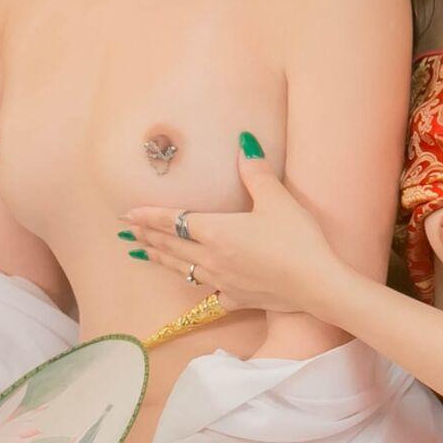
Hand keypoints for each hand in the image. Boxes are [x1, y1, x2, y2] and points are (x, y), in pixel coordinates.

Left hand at [119, 143, 335, 316]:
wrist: (316, 284)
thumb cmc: (297, 240)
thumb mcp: (277, 200)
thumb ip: (256, 173)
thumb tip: (243, 144)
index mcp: (215, 231)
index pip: (173, 221)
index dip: (149, 216)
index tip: (127, 214)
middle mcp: (211, 257)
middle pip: (170, 246)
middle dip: (147, 236)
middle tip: (128, 232)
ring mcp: (222, 281)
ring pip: (182, 269)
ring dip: (161, 259)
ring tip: (144, 254)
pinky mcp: (237, 298)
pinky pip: (210, 292)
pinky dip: (198, 285)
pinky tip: (198, 284)